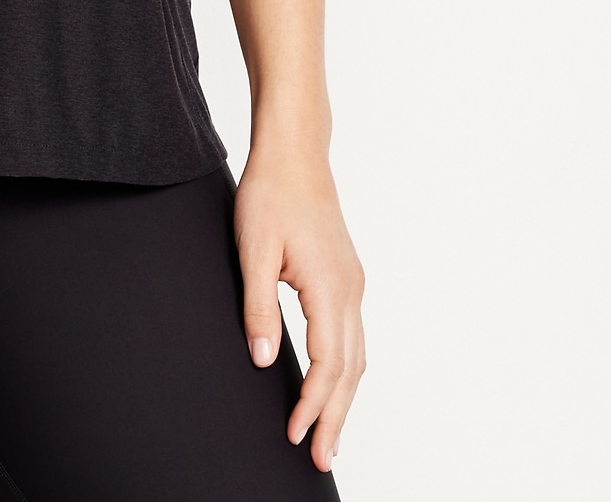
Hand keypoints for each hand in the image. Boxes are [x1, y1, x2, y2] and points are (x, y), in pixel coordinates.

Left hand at [233, 150, 364, 472]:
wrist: (294, 153)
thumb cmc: (271, 193)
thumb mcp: (254, 250)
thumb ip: (259, 307)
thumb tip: (265, 359)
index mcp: (329, 286)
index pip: (327, 364)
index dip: (313, 405)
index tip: (295, 435)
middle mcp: (350, 290)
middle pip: (349, 370)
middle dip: (336, 417)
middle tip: (320, 458)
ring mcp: (352, 283)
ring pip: (356, 355)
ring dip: (344, 398)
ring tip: (329, 434)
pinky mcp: (346, 276)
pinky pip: (352, 336)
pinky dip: (345, 369)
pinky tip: (334, 383)